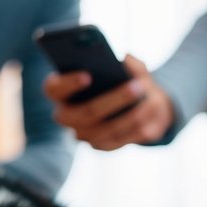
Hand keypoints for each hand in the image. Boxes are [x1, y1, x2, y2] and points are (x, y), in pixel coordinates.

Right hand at [43, 55, 175, 150]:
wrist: (131, 102)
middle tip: (136, 86)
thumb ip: (126, 62)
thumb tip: (126, 61)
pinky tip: (151, 117)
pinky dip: (136, 129)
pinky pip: (117, 141)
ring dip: (130, 116)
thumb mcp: (125, 65)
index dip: (68, 83)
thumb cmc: (119, 78)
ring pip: (105, 129)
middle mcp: (65, 115)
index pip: (54, 89)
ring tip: (151, 101)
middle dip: (113, 100)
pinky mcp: (98, 145)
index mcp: (59, 90)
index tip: (87, 76)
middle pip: (85, 113)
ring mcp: (80, 133)